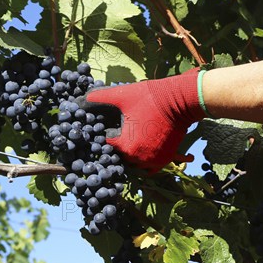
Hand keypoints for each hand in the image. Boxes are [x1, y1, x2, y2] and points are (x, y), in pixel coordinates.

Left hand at [80, 69, 205, 171]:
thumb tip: (81, 100)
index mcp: (126, 146)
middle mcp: (139, 158)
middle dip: (117, 146)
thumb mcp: (122, 95)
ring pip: (135, 164)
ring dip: (130, 155)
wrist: (180, 101)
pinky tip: (141, 152)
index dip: (103, 135)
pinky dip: (144, 162)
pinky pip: (150, 168)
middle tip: (117, 133)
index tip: (104, 127)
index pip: (107, 145)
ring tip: (129, 141)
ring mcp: (154, 161)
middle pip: (120, 157)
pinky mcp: (165, 160)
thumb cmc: (150, 97)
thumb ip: (99, 98)